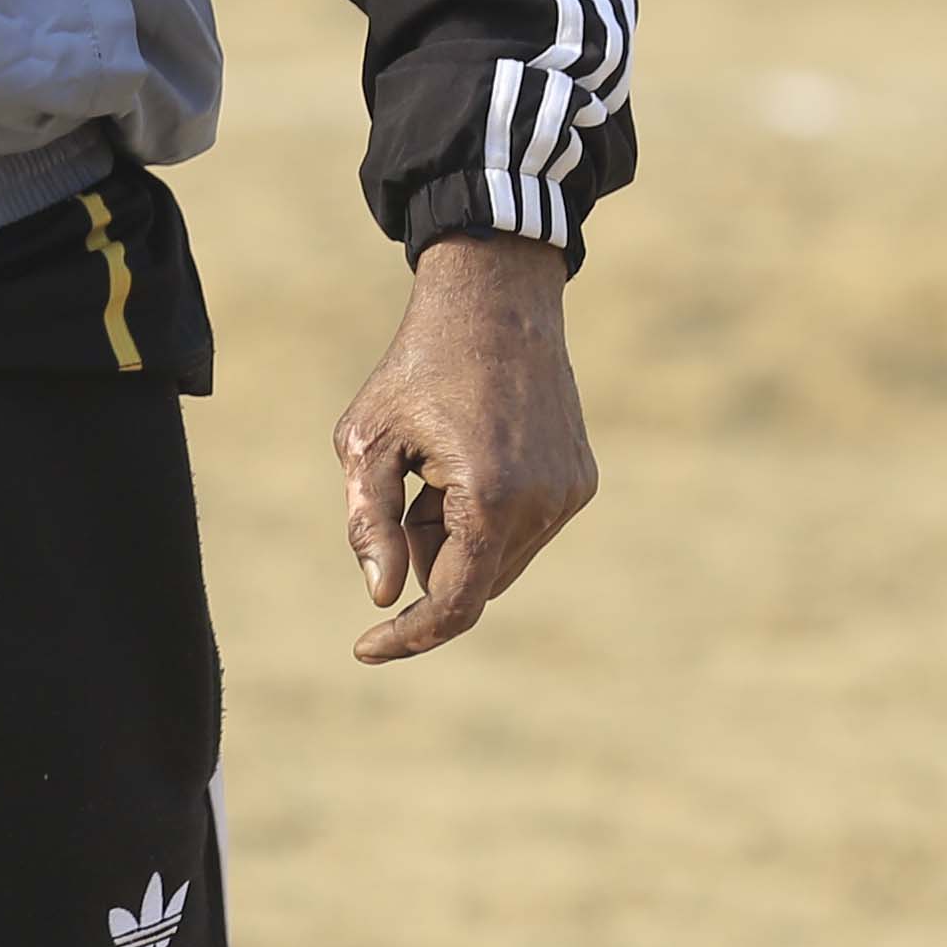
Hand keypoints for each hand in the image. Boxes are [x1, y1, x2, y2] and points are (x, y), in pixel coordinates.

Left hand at [331, 232, 598, 664]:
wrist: (495, 299)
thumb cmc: (417, 367)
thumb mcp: (368, 440)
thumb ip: (369, 523)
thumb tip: (383, 596)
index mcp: (489, 497)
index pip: (453, 605)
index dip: (408, 636)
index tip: (365, 648)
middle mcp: (543, 504)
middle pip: (474, 584)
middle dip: (427, 561)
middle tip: (403, 493)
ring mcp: (569, 494)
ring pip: (501, 561)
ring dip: (458, 539)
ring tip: (435, 467)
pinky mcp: (580, 481)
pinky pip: (525, 530)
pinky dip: (489, 517)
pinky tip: (471, 453)